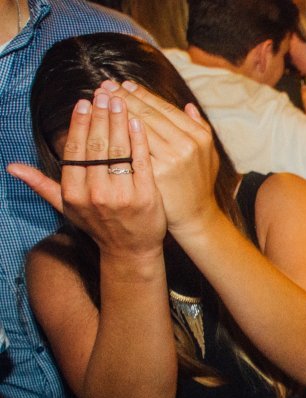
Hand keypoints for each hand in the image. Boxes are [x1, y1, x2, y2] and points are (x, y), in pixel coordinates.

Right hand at [7, 90, 164, 260]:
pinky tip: (137, 120)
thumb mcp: (66, 207)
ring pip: (119, 150)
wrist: (130, 250)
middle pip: (97, 146)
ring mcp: (122, 195)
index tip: (84, 102)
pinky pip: (141, 161)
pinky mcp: (147, 196)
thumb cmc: (97, 225)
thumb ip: (42, 185)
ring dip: (118, 121)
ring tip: (118, 100)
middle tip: (103, 93)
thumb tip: (11, 167)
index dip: (79, 124)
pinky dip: (139, 139)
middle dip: (100, 116)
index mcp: (74, 193)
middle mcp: (96, 194)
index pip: (75, 150)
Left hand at [107, 80, 221, 237]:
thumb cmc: (198, 184)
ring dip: (112, 113)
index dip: (142, 95)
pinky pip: (127, 152)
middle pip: (146, 115)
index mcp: (198, 137)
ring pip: (134, 130)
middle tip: (103, 86)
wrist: (194, 217)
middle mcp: (184, 147)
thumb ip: (201, 128)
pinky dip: (112, 137)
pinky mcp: (152, 177)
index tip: (123, 85)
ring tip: (97, 100)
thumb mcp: (209, 155)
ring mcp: (168, 162)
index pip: (163, 108)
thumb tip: (189, 105)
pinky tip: (99, 128)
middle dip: (122, 98)